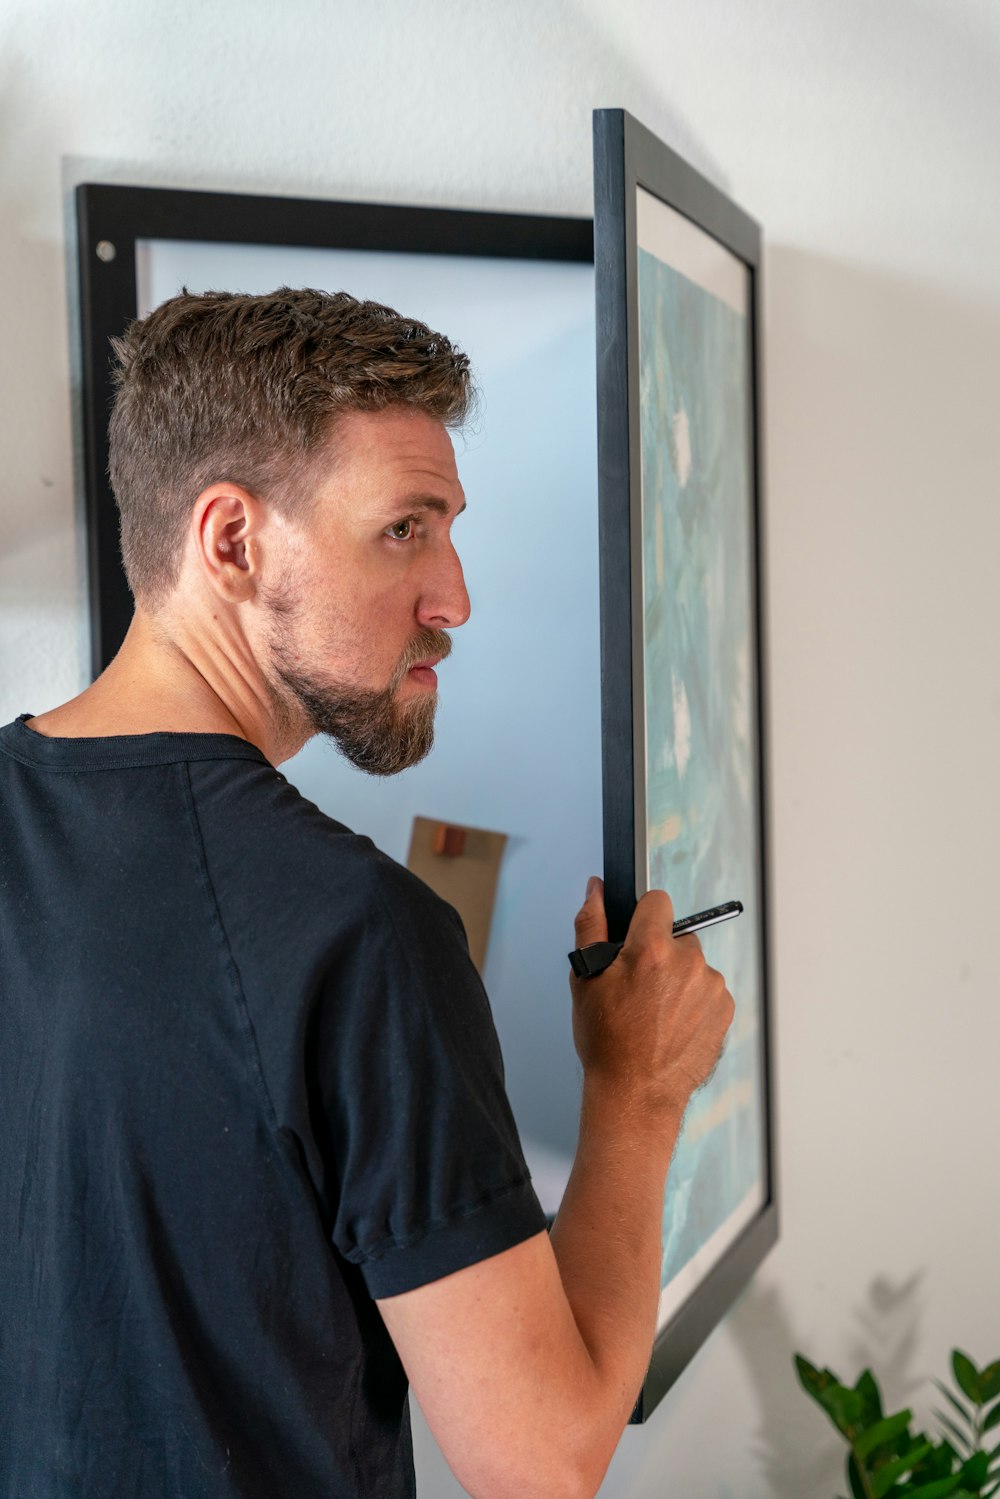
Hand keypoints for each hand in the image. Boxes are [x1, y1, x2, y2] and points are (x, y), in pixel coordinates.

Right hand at [570, 877, 734, 1122]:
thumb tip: (596, 889)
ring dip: (677, 979)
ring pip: (692, 965)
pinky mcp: (725, 1009)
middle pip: (676, 936)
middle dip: (659, 953)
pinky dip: (692, 1001)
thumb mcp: (585, 979)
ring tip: (654, 1013)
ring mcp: (711, 987)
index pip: (657, 901)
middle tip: (638, 989)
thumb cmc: (607, 1041)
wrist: (636, 1095)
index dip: (642, 918)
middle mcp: (689, 962)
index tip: (634, 940)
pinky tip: (671, 1025)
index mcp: (653, 949)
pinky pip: (707, 990)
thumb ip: (591, 924)